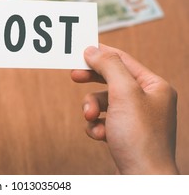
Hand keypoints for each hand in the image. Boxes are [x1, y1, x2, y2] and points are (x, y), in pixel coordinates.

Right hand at [71, 44, 178, 173]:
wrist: (142, 179)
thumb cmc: (139, 138)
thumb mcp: (124, 93)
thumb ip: (109, 67)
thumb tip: (93, 50)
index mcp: (154, 86)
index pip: (124, 60)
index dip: (101, 53)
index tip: (81, 50)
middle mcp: (147, 100)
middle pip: (111, 80)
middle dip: (91, 82)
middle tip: (74, 75)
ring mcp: (136, 118)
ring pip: (103, 102)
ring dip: (91, 109)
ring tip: (90, 118)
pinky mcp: (124, 133)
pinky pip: (103, 120)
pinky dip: (96, 126)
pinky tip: (100, 135)